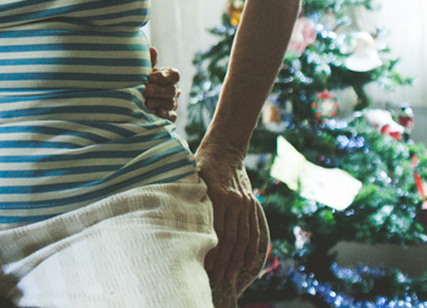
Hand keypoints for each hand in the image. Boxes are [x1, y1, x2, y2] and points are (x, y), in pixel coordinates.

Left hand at [144, 47, 180, 120]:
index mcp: (168, 77)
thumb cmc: (140, 82)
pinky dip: (165, 115)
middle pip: (172, 90)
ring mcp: (172, 104)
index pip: (174, 75)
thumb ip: (148, 62)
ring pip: (171, 103)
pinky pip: (172, 117)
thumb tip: (152, 49)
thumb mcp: (143, 71)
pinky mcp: (169, 116)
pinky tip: (156, 113)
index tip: (150, 77)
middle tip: (145, 91)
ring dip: (158, 102)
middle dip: (158, 90)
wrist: (132, 101)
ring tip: (146, 103)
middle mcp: (172, 90)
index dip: (164, 76)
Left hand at [195, 148, 261, 285]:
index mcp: (217, 195)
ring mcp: (244, 203)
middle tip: (217, 278)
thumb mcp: (191, 176)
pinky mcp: (250, 204)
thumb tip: (173, 219)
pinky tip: (247, 263)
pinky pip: (253, 230)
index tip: (205, 266)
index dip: (212, 250)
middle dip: (224, 261)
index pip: (216, 230)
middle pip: (231, 238)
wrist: (225, 149)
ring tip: (229, 275)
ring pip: (243, 237)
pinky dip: (251, 248)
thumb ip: (188, 197)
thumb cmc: (201, 163)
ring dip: (236, 259)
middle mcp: (233, 201)